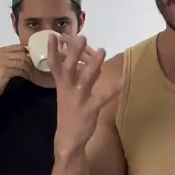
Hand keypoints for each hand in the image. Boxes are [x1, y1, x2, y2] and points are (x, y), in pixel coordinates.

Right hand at [0, 45, 34, 98]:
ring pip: (22, 62)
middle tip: (34, 67)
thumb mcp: (1, 63)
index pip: (19, 47)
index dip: (28, 52)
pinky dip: (25, 74)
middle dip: (30, 61)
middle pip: (22, 54)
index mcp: (1, 51)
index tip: (33, 58)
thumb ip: (11, 57)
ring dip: (28, 68)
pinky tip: (27, 77)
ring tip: (31, 73)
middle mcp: (1, 55)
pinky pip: (20, 70)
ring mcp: (2, 63)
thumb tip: (27, 54)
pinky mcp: (5, 71)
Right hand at [48, 34, 123, 156]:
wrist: (67, 138)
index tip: (52, 35)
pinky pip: (102, 97)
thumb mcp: (68, 92)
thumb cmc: (69, 111)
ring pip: (85, 79)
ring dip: (93, 65)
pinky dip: (112, 89)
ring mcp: (78, 99)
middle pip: (69, 68)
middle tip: (81, 37)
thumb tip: (87, 59)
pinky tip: (122, 81)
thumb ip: (79, 76)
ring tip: (102, 50)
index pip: (54, 65)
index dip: (53, 50)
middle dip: (74, 53)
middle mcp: (68, 89)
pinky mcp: (89, 109)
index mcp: (61, 84)